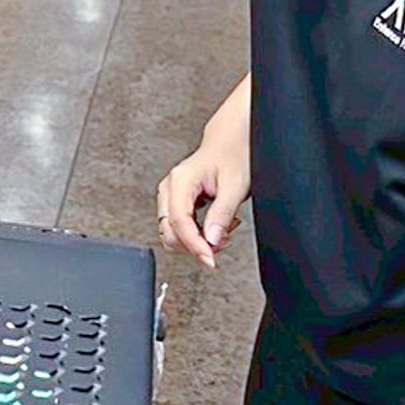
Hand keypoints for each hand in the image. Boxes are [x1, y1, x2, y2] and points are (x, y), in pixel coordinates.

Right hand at [155, 137, 248, 268]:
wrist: (231, 143)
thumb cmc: (233, 157)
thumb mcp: (234, 187)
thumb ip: (222, 215)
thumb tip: (212, 241)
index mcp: (181, 180)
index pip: (179, 221)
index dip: (194, 245)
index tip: (210, 261)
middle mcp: (170, 188)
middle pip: (170, 231)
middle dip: (195, 244)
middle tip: (223, 240)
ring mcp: (170, 195)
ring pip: (172, 233)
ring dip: (196, 240)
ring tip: (221, 229)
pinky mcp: (176, 201)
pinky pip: (179, 227)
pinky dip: (196, 234)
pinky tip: (213, 226)